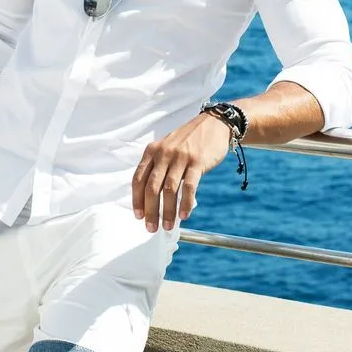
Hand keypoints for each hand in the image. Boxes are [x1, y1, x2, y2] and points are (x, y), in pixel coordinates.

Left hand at [132, 114, 230, 232]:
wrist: (214, 124)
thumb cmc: (188, 140)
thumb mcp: (167, 147)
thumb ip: (157, 165)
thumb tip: (150, 197)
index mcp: (152, 151)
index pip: (138, 179)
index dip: (137, 200)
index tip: (138, 216)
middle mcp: (164, 153)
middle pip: (151, 187)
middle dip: (150, 211)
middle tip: (151, 227)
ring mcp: (181, 157)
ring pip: (169, 190)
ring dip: (167, 211)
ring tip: (167, 226)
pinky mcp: (197, 162)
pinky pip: (189, 187)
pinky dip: (185, 203)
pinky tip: (184, 215)